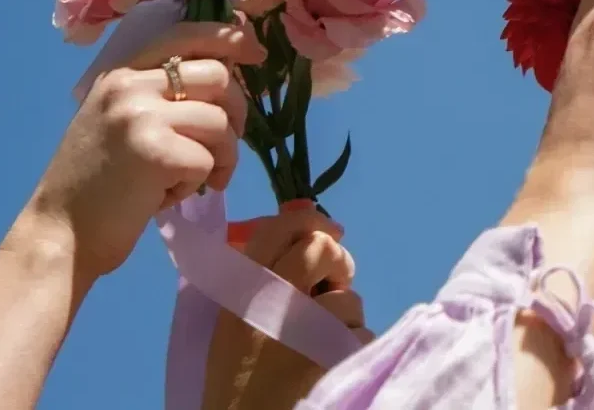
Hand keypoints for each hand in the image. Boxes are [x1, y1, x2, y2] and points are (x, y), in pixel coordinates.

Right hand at [22, 22, 262, 284]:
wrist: (59, 234)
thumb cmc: (98, 180)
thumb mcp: (123, 118)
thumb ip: (164, 91)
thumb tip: (229, 71)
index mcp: (122, 73)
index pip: (188, 33)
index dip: (230, 39)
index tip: (257, 53)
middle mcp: (130, 86)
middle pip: (219, 77)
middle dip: (237, 112)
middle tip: (224, 145)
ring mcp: (142, 117)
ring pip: (221, 121)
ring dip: (220, 157)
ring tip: (189, 179)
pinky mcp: (156, 153)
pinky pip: (208, 160)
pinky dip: (199, 183)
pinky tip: (166, 196)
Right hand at [203, 203, 370, 409]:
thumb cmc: (237, 380)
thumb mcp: (234, 323)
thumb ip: (264, 272)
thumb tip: (306, 214)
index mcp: (237, 293)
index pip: (275, 230)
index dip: (309, 221)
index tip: (330, 231)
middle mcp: (265, 304)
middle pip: (320, 249)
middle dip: (338, 262)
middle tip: (335, 283)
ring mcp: (297, 331)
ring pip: (348, 297)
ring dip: (345, 316)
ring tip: (323, 340)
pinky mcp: (325, 358)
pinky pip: (359, 334)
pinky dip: (353, 347)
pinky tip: (330, 363)